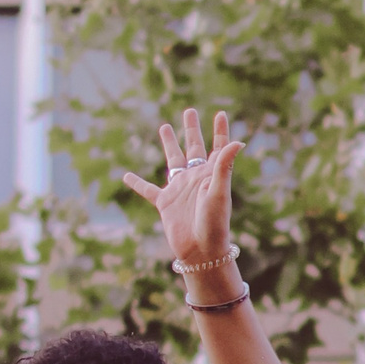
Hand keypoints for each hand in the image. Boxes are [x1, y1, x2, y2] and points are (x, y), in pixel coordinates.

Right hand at [124, 108, 244, 276]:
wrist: (201, 251)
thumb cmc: (214, 223)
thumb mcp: (219, 191)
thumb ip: (224, 165)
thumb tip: (238, 141)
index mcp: (211, 174)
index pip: (217, 147)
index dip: (219, 130)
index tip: (220, 113)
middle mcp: (195, 178)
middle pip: (193, 147)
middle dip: (191, 129)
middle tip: (188, 112)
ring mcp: (179, 189)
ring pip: (172, 161)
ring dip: (169, 144)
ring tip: (164, 127)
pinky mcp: (165, 203)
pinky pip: (148, 190)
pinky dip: (137, 183)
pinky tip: (126, 176)